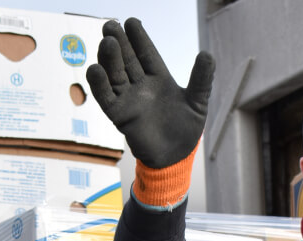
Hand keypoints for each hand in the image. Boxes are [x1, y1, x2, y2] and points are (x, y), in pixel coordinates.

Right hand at [86, 18, 214, 168]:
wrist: (175, 157)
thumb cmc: (187, 128)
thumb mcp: (198, 101)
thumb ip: (201, 79)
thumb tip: (207, 54)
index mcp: (159, 78)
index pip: (146, 53)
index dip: (139, 38)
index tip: (132, 22)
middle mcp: (140, 85)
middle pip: (127, 59)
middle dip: (119, 42)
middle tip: (111, 25)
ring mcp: (128, 99)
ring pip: (115, 74)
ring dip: (109, 58)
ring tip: (107, 42)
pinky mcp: (119, 115)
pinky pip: (105, 97)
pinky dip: (99, 84)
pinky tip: (95, 69)